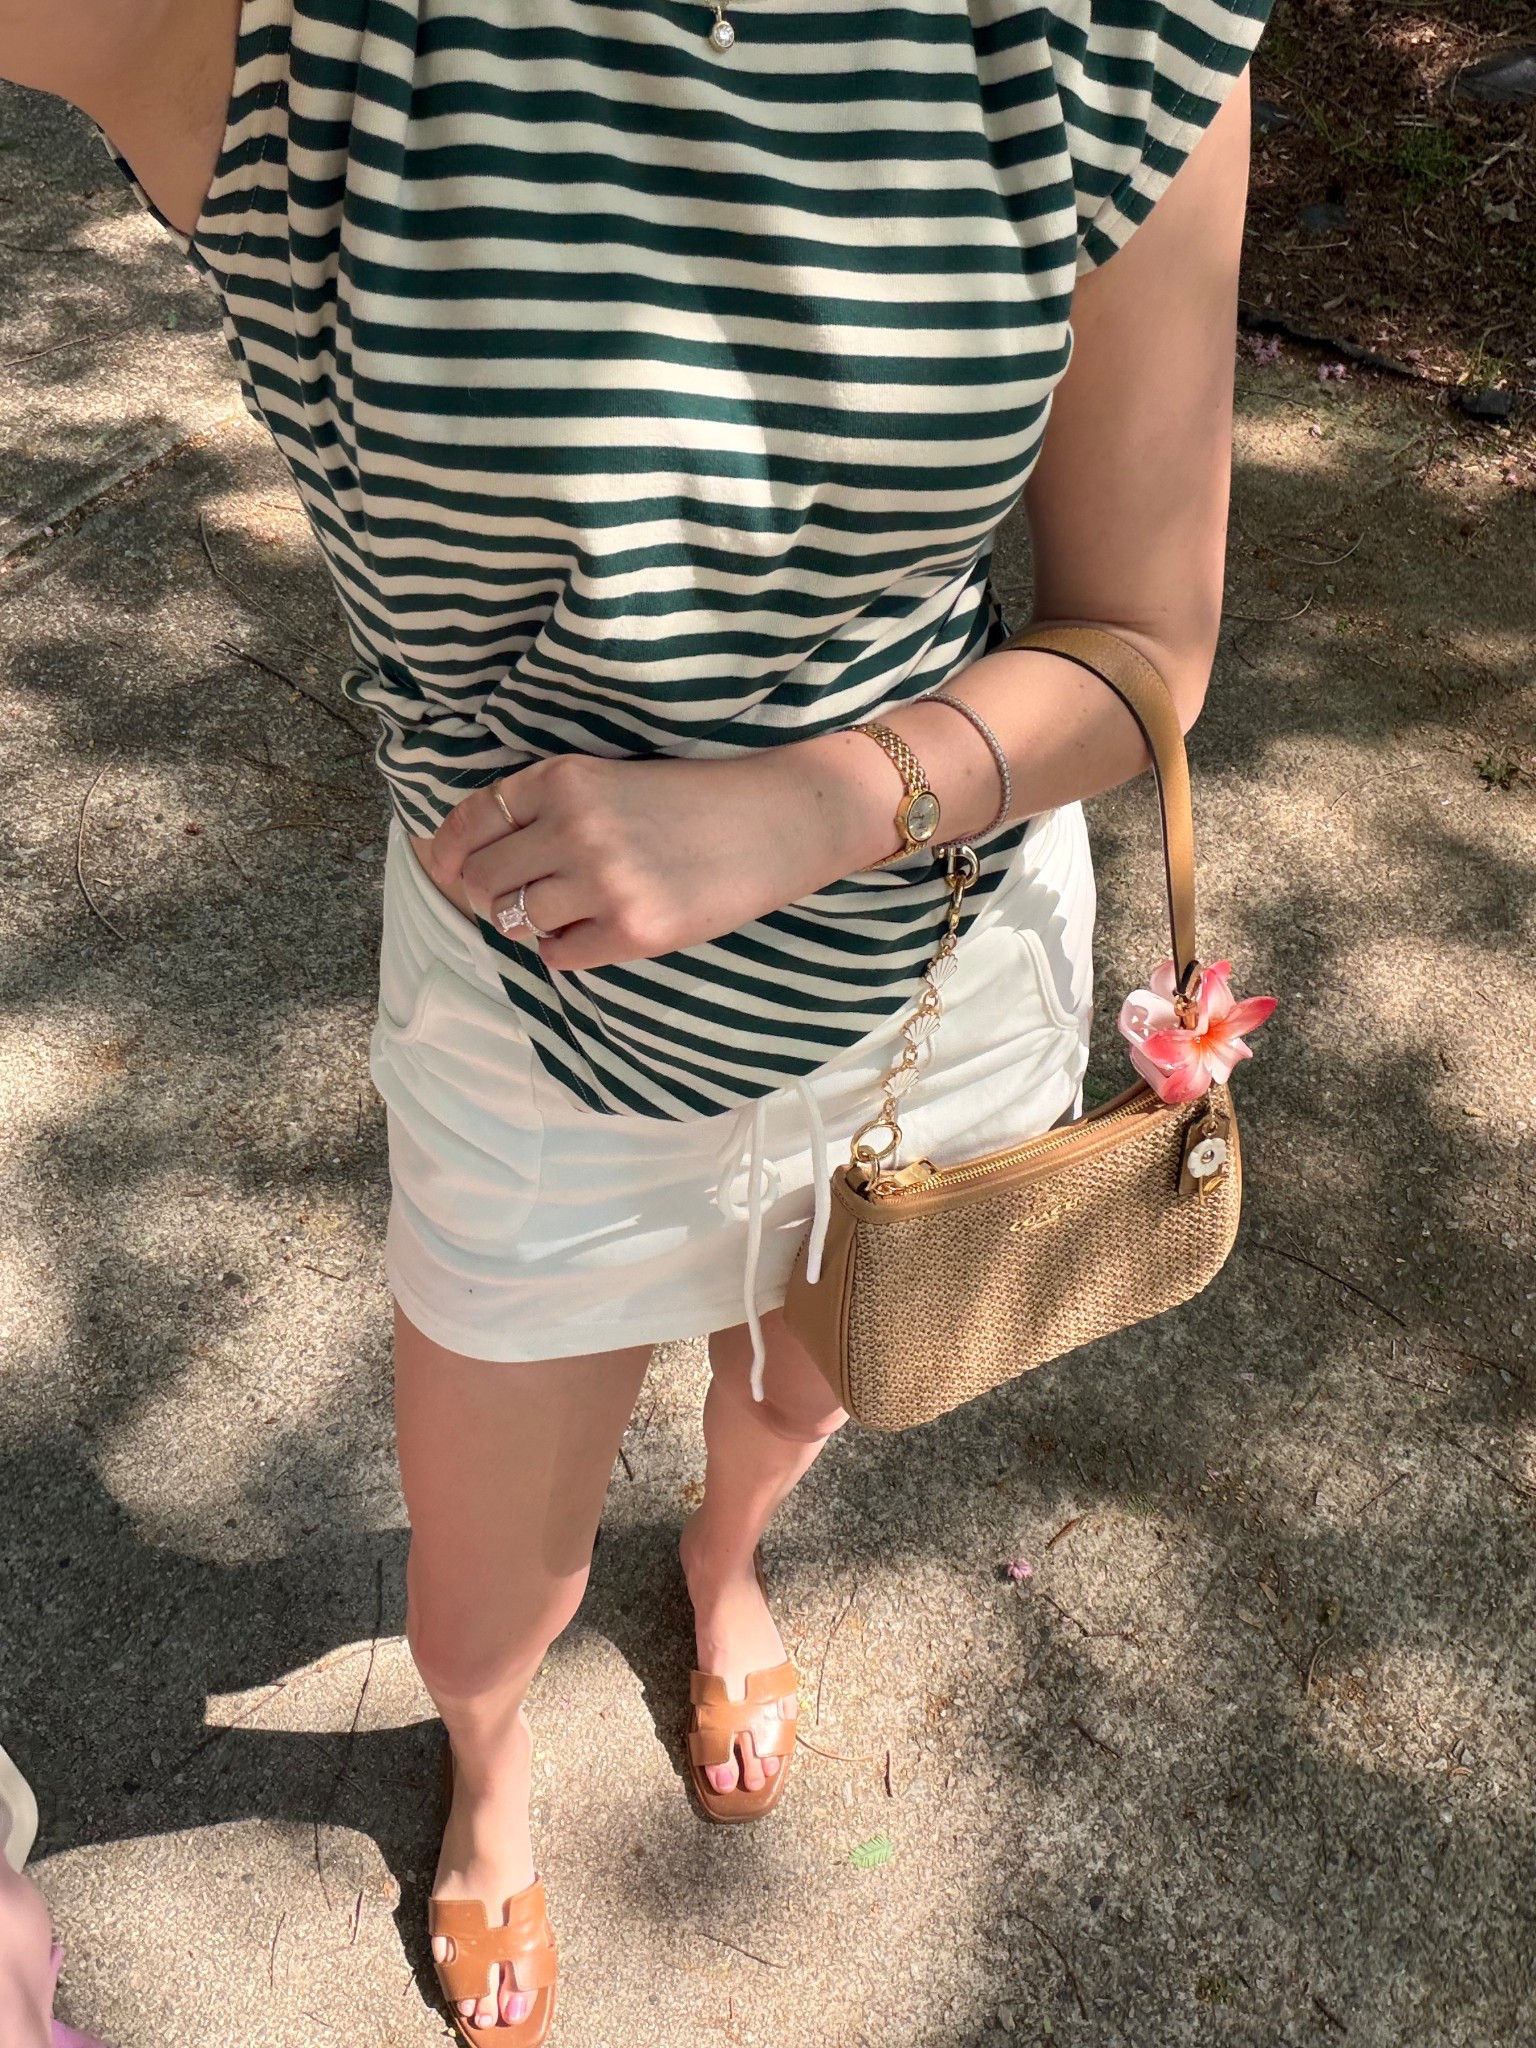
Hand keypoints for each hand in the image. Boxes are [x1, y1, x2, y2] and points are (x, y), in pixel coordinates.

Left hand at [411, 741, 898, 973]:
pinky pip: (558, 955)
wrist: (777, 820)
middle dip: (488, 894)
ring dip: (530, 921)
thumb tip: (457, 859)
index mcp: (564, 778)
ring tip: (570, 908)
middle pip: (481, 880)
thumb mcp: (609, 778)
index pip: (470, 822)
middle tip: (518, 896)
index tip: (450, 869)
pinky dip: (567, 947)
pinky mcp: (632, 930)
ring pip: (515, 919)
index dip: (450, 853)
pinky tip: (598, 928)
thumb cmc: (694, 798)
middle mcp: (574, 827)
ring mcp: (602, 882)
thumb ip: (544, 808)